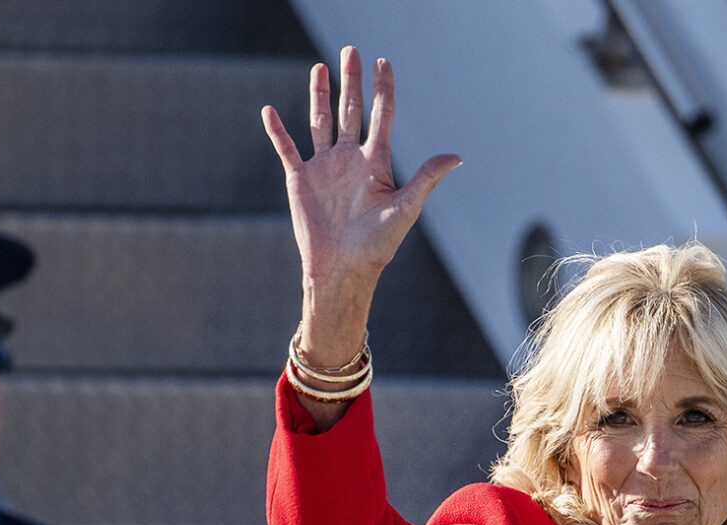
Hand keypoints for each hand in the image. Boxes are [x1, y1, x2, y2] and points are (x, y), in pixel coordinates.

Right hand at [261, 51, 459, 371]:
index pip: (381, 116)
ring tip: (319, 69)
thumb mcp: (405, 208)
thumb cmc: (377, 246)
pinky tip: (269, 111)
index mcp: (376, 163)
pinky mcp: (300, 180)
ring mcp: (324, 167)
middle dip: (351, 81)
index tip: (384, 62)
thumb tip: (457, 156)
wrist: (343, 270)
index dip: (383, 89)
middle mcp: (350, 159)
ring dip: (319, 95)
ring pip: (320, 122)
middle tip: (351, 51)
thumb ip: (426, 178)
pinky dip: (277, 131)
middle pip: (350, 111)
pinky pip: (287, 149)